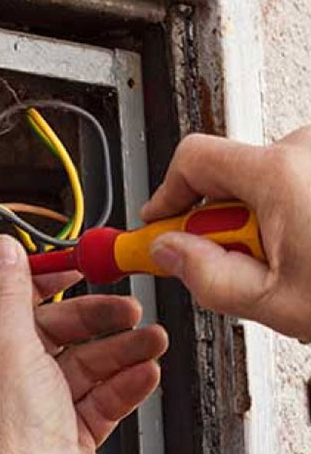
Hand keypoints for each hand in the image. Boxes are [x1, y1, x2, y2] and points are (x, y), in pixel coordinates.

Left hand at [0, 236, 166, 453]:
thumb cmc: (10, 437)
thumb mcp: (8, 343)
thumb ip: (9, 291)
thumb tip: (0, 249)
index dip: (36, 284)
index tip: (71, 269)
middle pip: (48, 333)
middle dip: (92, 319)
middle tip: (126, 307)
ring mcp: (33, 410)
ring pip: (80, 365)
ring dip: (118, 349)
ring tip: (151, 338)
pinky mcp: (66, 435)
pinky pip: (98, 398)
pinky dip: (123, 383)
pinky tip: (145, 371)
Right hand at [142, 128, 310, 339]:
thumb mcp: (271, 302)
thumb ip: (203, 274)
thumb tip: (168, 252)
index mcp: (280, 176)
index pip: (193, 159)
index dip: (166, 194)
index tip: (158, 225)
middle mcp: (308, 151)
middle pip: (230, 174)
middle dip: (221, 219)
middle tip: (234, 262)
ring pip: (268, 179)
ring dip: (263, 217)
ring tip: (291, 262)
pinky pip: (300, 178)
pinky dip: (295, 210)